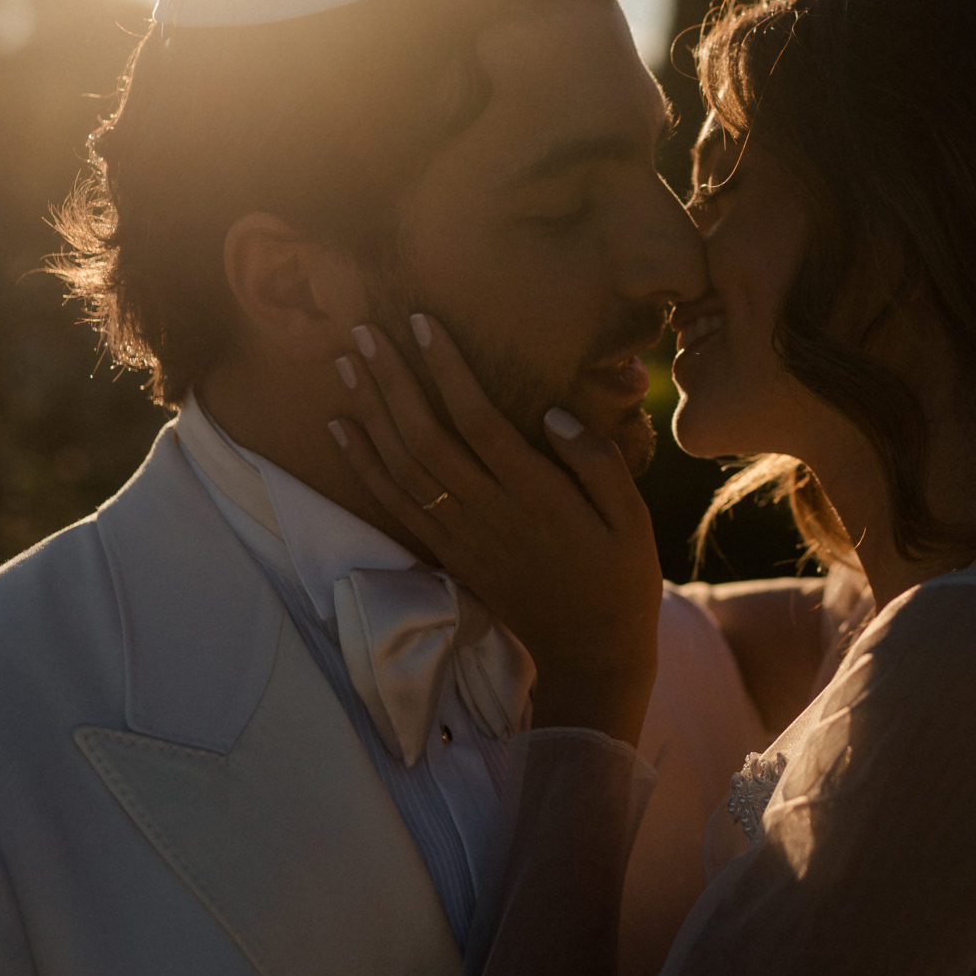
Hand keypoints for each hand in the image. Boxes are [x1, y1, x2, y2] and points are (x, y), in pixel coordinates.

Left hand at [330, 315, 660, 741]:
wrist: (590, 652)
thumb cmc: (619, 577)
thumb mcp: (633, 518)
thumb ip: (596, 462)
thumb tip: (552, 412)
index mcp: (537, 494)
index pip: (478, 418)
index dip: (445, 369)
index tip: (421, 323)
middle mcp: (490, 511)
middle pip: (425, 436)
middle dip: (393, 380)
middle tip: (365, 330)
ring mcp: (462, 535)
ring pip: (402, 465)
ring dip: (371, 412)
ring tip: (347, 363)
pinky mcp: (448, 553)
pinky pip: (394, 504)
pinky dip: (363, 464)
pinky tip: (342, 427)